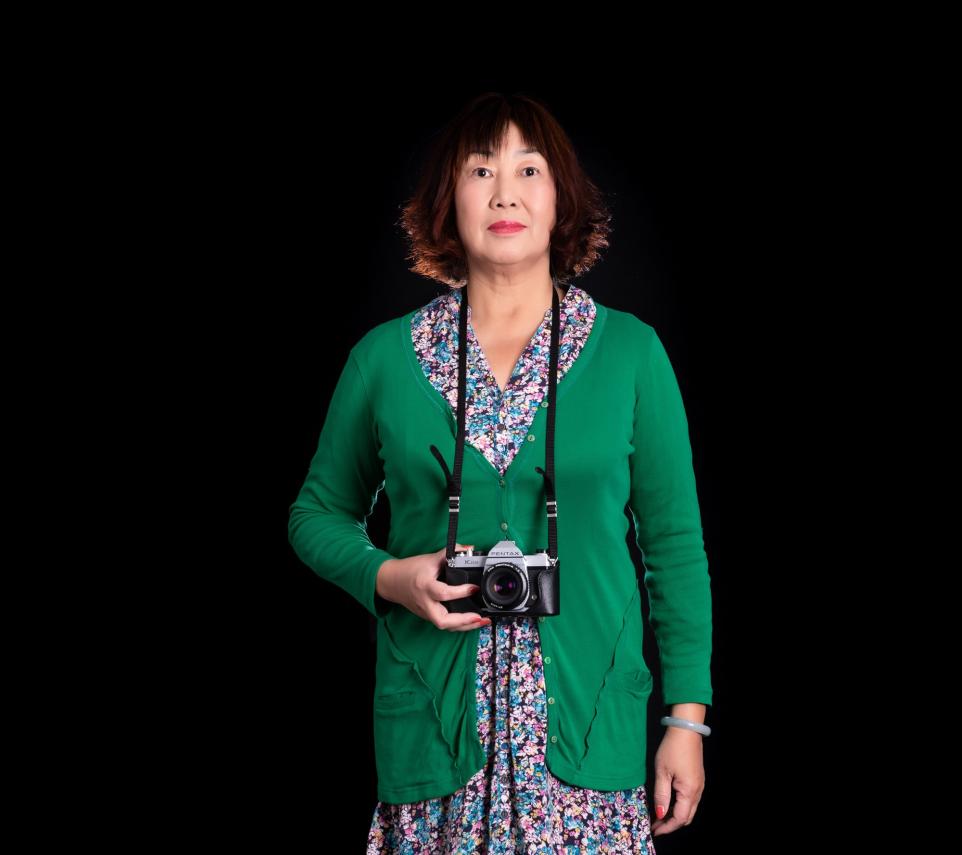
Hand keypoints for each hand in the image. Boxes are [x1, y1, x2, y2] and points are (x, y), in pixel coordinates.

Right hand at [376, 545, 491, 631]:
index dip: (461, 591)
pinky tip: (472, 622)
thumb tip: (468, 549)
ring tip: (482, 621)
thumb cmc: (409, 570)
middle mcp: (425, 603)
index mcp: (425, 587)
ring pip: (445, 626)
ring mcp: (426, 612)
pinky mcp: (428, 616)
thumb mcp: (429, 559)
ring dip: (465, 626)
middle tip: (479, 616)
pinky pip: (445, 624)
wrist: (391, 581)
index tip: (474, 588)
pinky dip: (459, 625)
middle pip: (443, 620)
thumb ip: (449, 553)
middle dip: (463, 621)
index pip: (443, 593)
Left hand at [649, 727, 704, 835]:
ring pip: (689, 809)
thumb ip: (661, 794)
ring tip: (659, 815)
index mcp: (689, 791)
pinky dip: (679, 806)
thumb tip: (660, 814)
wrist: (686, 730)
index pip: (680, 818)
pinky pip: (690, 800)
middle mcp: (698, 791)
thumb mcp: (662, 771)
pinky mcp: (698, 779)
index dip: (667, 827)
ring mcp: (699, 785)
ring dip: (675, 815)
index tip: (654, 829)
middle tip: (656, 824)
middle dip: (671, 824)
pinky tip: (668, 802)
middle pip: (687, 817)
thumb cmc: (672, 749)